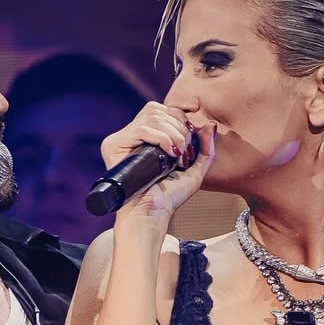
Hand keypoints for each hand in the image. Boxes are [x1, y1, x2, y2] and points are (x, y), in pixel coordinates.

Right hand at [101, 103, 216, 222]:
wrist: (151, 214)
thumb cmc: (169, 198)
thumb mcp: (194, 172)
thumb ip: (205, 149)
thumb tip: (210, 124)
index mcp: (146, 137)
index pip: (164, 111)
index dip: (181, 121)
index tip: (189, 146)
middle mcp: (132, 135)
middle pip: (158, 110)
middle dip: (179, 128)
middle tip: (184, 153)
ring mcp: (121, 139)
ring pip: (152, 116)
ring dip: (172, 134)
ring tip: (177, 156)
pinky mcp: (113, 145)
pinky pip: (141, 129)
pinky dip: (160, 137)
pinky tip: (169, 153)